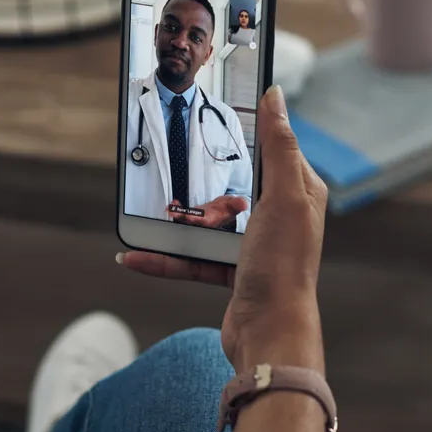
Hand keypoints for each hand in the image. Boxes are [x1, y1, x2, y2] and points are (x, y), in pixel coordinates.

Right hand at [120, 85, 327, 372]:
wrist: (269, 333)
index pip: (272, 148)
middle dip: (200, 175)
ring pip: (207, 220)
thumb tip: (275, 98)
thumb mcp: (283, 197)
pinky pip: (192, 256)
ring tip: (145, 209)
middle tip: (171, 159)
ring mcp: (253, 245)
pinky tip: (135, 253)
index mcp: (297, 192)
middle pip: (232, 182)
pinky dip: (164, 255)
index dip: (247, 128)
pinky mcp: (231, 271)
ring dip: (175, 219)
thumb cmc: (283, 266)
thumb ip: (278, 147)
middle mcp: (278, 216)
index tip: (215, 109)